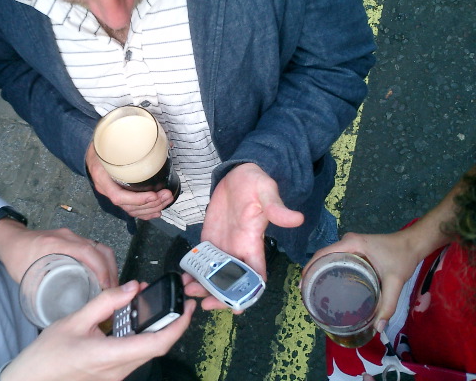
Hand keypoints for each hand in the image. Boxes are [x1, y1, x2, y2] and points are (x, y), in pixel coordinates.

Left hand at [0, 219, 117, 288]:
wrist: (11, 240)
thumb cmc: (17, 258)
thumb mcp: (27, 276)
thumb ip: (42, 291)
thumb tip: (58, 313)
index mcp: (58, 243)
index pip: (88, 252)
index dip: (102, 269)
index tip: (107, 287)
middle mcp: (69, 237)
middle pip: (100, 249)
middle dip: (111, 270)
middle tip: (113, 292)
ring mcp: (73, 237)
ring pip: (100, 248)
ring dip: (109, 266)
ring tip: (110, 287)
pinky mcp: (74, 240)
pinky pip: (94, 248)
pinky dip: (102, 262)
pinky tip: (102, 277)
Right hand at [1, 281, 196, 380]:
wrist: (32, 380)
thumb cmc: (48, 354)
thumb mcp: (75, 320)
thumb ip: (106, 302)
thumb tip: (132, 287)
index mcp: (111, 355)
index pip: (157, 343)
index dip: (178, 326)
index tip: (187, 308)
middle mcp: (119, 370)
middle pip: (157, 347)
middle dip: (173, 323)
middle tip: (179, 302)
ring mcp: (116, 375)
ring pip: (147, 351)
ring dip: (155, 328)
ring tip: (152, 304)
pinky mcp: (112, 374)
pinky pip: (134, 354)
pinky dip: (140, 335)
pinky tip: (133, 320)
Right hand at [85, 143, 173, 219]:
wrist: (90, 152)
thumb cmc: (100, 147)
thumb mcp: (108, 143)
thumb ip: (128, 145)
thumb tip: (157, 142)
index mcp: (102, 177)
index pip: (118, 196)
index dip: (137, 199)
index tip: (153, 195)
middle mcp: (106, 189)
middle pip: (129, 206)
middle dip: (151, 203)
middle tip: (166, 195)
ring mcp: (112, 194)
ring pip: (132, 209)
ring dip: (151, 207)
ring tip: (166, 200)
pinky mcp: (119, 194)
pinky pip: (131, 209)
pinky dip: (145, 212)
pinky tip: (156, 212)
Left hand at [195, 164, 302, 309]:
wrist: (238, 173)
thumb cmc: (255, 181)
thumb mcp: (266, 190)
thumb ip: (277, 207)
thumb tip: (296, 218)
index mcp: (252, 242)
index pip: (255, 275)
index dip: (249, 293)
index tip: (238, 308)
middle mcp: (238, 249)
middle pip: (231, 280)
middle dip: (220, 295)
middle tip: (204, 304)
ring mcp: (223, 245)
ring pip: (214, 273)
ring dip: (204, 286)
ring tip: (189, 292)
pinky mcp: (210, 237)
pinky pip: (202, 259)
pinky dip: (194, 270)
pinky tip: (183, 278)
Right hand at [303, 231, 419, 331]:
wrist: (413, 243)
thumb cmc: (402, 257)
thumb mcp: (395, 282)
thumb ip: (387, 305)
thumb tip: (378, 328)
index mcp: (352, 244)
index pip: (323, 253)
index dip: (309, 268)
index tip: (302, 285)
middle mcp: (347, 241)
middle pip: (322, 255)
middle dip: (312, 272)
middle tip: (306, 293)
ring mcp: (350, 243)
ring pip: (328, 256)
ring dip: (319, 270)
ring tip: (314, 289)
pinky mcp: (354, 248)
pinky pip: (336, 257)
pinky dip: (329, 267)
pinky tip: (329, 282)